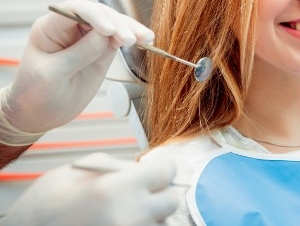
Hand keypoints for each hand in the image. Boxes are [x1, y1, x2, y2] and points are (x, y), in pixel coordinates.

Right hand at [0, 153, 178, 225]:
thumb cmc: (42, 207)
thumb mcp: (77, 171)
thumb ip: (116, 166)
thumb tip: (142, 167)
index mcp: (115, 189)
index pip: (166, 172)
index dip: (160, 168)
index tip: (154, 170)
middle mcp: (128, 217)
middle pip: (170, 201)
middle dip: (157, 194)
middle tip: (139, 193)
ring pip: (160, 223)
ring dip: (149, 216)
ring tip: (122, 211)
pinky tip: (117, 222)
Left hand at [4, 0, 153, 133]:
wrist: (39, 114)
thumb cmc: (35, 94)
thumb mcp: (53, 75)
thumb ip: (79, 53)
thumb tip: (105, 36)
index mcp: (50, 28)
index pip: (76, 9)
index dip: (95, 15)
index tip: (109, 30)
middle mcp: (70, 28)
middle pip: (99, 14)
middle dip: (117, 24)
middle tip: (130, 39)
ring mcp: (87, 38)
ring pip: (113, 24)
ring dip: (130, 29)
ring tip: (145, 38)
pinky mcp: (101, 50)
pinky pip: (119, 38)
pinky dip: (133, 39)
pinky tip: (145, 41)